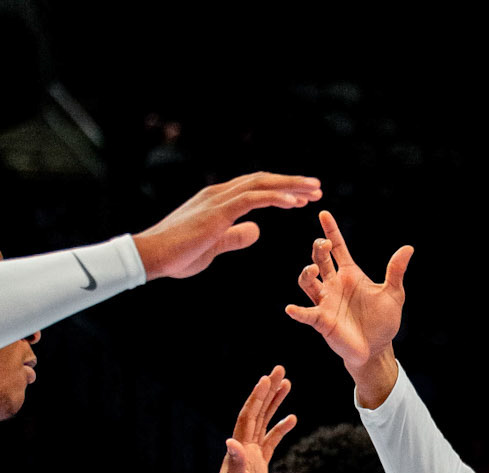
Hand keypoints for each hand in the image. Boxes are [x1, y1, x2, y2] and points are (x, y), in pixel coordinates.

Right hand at [133, 172, 322, 278]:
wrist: (152, 255)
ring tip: (314, 190)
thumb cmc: (178, 254)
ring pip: (260, 185)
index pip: (255, 190)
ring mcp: (218, 200)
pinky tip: (295, 202)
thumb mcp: (215, 246)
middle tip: (317, 187)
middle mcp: (219, 194)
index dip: (280, 191)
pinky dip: (275, 198)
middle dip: (292, 183)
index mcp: (219, 201)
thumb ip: (235, 236)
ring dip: (290, 187)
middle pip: (262, 182)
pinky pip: (251, 200)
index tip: (303, 197)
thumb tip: (256, 230)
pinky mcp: (217, 212)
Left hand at [200, 369, 296, 472]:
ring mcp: (252, 455)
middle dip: (269, 390)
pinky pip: (271, 441)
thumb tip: (233, 442)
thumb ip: (235, 464)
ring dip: (275, 403)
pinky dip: (280, 428)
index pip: (250, 416)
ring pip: (265, 422)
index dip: (258, 396)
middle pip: (258, 412)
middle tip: (281, 370)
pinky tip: (292, 419)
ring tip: (287, 385)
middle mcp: (245, 447)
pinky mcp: (259, 466)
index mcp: (240, 449)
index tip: (268, 377)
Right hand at [287, 210, 410, 389]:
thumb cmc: (383, 321)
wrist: (377, 349)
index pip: (338, 248)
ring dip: (307, 274)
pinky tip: (291, 309)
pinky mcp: (322, 321)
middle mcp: (334, 285)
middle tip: (324, 245)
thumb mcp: (393, 294)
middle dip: (319, 249)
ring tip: (313, 270)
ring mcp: (325, 302)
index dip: (331, 231)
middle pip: (319, 259)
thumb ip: (396, 271)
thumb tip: (408, 248)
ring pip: (307, 282)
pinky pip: (306, 314)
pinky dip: (298, 312)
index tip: (323, 214)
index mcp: (350, 275)